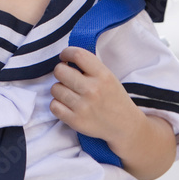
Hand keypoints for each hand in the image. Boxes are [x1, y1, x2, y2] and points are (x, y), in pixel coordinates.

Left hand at [52, 46, 175, 179]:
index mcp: (103, 75)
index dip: (66, 53)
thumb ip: (90, 67)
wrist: (125, 126)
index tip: (65, 57)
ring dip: (59, 89)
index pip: (78, 55)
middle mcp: (92, 90)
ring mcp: (83, 107)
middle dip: (61, 71)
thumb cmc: (114, 98)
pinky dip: (58, 104)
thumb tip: (66, 58)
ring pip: (55, 89)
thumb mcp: (109, 77)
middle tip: (67, 77)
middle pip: (60, 71)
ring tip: (70, 93)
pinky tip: (67, 104)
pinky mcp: (75, 121)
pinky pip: (54, 106)